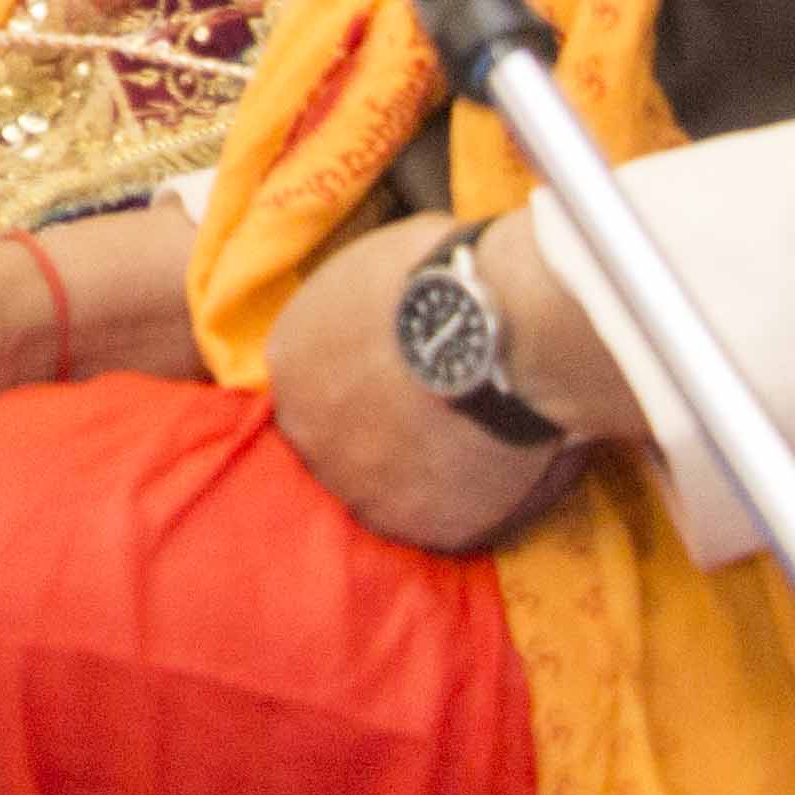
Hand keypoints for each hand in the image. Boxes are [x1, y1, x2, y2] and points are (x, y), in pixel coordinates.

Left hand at [267, 212, 590, 552]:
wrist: (498, 330)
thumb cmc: (441, 273)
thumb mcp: (374, 267)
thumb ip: (357, 307)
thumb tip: (375, 313)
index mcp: (289, 359)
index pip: (311, 382)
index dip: (358, 381)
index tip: (397, 377)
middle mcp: (306, 430)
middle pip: (338, 439)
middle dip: (381, 430)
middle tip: (441, 412)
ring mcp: (358, 487)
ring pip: (386, 488)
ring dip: (422, 472)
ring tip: (480, 442)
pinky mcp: (418, 527)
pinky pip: (443, 521)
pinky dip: (471, 503)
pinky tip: (505, 468)